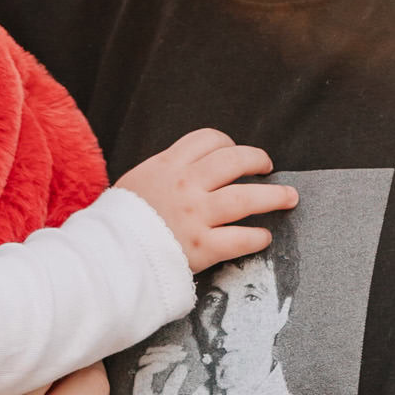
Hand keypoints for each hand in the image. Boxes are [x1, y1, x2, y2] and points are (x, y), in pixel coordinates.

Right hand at [116, 130, 296, 271]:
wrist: (105, 254)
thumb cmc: (117, 221)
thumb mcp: (135, 183)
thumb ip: (162, 174)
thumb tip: (185, 170)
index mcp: (167, 165)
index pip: (207, 139)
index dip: (227, 143)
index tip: (234, 151)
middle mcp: (186, 185)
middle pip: (234, 161)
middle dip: (257, 161)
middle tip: (267, 167)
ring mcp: (196, 216)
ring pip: (247, 198)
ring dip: (274, 196)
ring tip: (288, 197)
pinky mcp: (203, 247)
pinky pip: (241, 239)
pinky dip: (257, 237)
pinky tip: (264, 237)